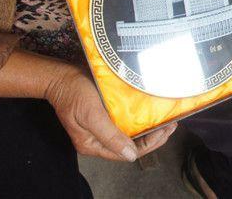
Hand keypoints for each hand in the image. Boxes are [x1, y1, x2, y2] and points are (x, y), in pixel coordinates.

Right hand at [45, 66, 177, 160]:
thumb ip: (109, 136)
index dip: (149, 144)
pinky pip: (126, 122)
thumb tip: (131, 156)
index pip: (127, 152)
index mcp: (93, 144)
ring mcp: (102, 127)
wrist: (60, 75)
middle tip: (172, 125)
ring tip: (166, 120)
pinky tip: (151, 112)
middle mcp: (99, 139)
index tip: (165, 131)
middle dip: (154, 137)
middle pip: (131, 145)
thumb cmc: (73, 93)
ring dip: (149, 128)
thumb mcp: (91, 115)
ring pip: (131, 134)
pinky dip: (140, 119)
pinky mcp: (105, 114)